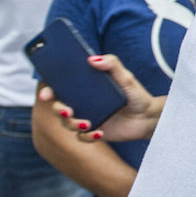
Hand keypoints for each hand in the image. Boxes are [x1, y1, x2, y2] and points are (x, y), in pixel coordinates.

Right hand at [40, 54, 161, 142]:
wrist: (148, 116)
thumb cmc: (136, 95)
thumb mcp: (126, 77)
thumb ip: (112, 64)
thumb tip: (92, 59)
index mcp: (85, 89)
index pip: (61, 88)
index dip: (49, 90)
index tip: (47, 94)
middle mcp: (83, 104)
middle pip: (59, 107)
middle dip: (58, 110)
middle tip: (67, 110)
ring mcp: (87, 118)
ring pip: (67, 123)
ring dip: (72, 124)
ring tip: (87, 123)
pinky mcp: (94, 132)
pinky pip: (83, 137)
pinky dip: (89, 136)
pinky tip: (99, 132)